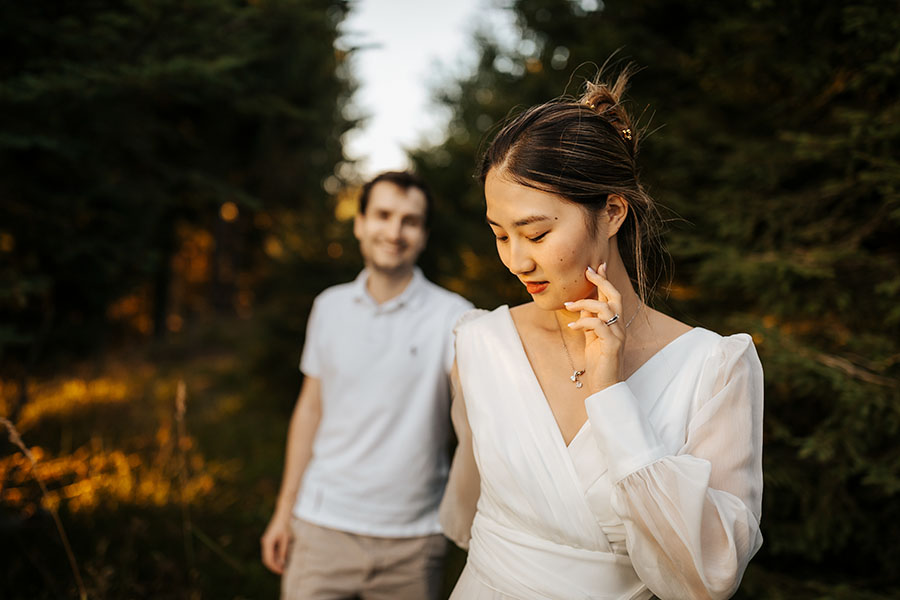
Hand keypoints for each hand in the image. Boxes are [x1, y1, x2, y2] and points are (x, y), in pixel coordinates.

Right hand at [261, 509, 291, 573]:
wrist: (282, 516)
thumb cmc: (284, 527)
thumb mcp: (285, 540)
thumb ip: (282, 551)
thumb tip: (282, 563)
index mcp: (267, 543)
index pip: (268, 559)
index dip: (274, 567)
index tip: (281, 572)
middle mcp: (265, 543)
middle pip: (266, 559)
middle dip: (273, 566)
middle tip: (282, 571)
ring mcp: (266, 542)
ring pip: (268, 556)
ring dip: (274, 562)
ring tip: (282, 567)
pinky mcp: (269, 541)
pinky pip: (270, 552)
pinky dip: (274, 557)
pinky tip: (281, 560)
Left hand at [563, 263, 624, 392]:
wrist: (605, 386)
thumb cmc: (598, 362)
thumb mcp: (591, 337)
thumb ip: (589, 321)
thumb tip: (579, 305)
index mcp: (614, 323)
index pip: (611, 296)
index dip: (605, 280)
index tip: (596, 266)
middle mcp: (619, 326)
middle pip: (614, 296)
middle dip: (601, 281)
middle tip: (587, 270)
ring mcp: (618, 335)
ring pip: (605, 308)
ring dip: (585, 303)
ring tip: (568, 306)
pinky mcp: (612, 345)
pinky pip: (598, 326)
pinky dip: (583, 322)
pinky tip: (572, 326)